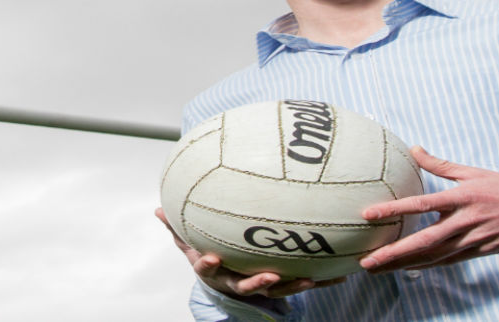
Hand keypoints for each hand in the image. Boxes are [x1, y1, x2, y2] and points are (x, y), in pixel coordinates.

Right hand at [155, 208, 343, 299]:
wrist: (225, 279)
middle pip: (247, 286)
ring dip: (294, 286)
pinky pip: (302, 283)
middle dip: (259, 282)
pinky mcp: (283, 285)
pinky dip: (321, 280)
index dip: (208, 264)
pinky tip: (340, 272)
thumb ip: (176, 227)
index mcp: (215, 270)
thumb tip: (157, 208)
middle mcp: (238, 281)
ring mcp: (261, 285)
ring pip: (279, 290)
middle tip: (270, 276)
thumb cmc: (209, 255)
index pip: (208, 269)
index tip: (211, 257)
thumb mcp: (189, 243)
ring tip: (309, 280)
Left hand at [358, 147, 498, 272]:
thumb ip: (441, 165)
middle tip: (366, 261)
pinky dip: (427, 265)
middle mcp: (466, 221)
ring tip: (378, 269)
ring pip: (434, 256)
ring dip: (404, 264)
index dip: (395, 209)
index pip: (422, 204)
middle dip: (393, 253)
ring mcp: (474, 240)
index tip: (369, 214)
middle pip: (424, 240)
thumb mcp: (476, 172)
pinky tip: (408, 269)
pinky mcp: (481, 251)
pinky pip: (449, 261)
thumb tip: (415, 149)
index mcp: (463, 197)